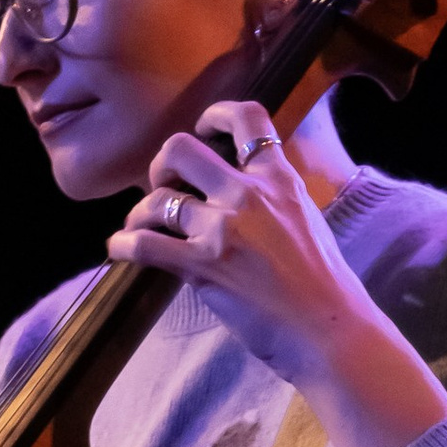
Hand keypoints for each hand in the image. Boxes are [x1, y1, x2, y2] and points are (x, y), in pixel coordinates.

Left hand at [106, 100, 446, 446]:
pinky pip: (144, 244)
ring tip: (139, 227)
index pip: (247, 118)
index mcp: (279, 179)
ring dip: (139, 213)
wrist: (329, 330)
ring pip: (157, 199)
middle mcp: (248, 194)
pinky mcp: (203, 267)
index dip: (215, 115)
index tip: (203, 131)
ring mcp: (223, 229)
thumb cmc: (325, 287)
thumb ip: (275, 201)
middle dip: (161, 165)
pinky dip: (122, 245)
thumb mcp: (306, 222)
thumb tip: (245, 197)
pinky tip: (117, 250)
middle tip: (163, 186)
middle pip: (181, 149)